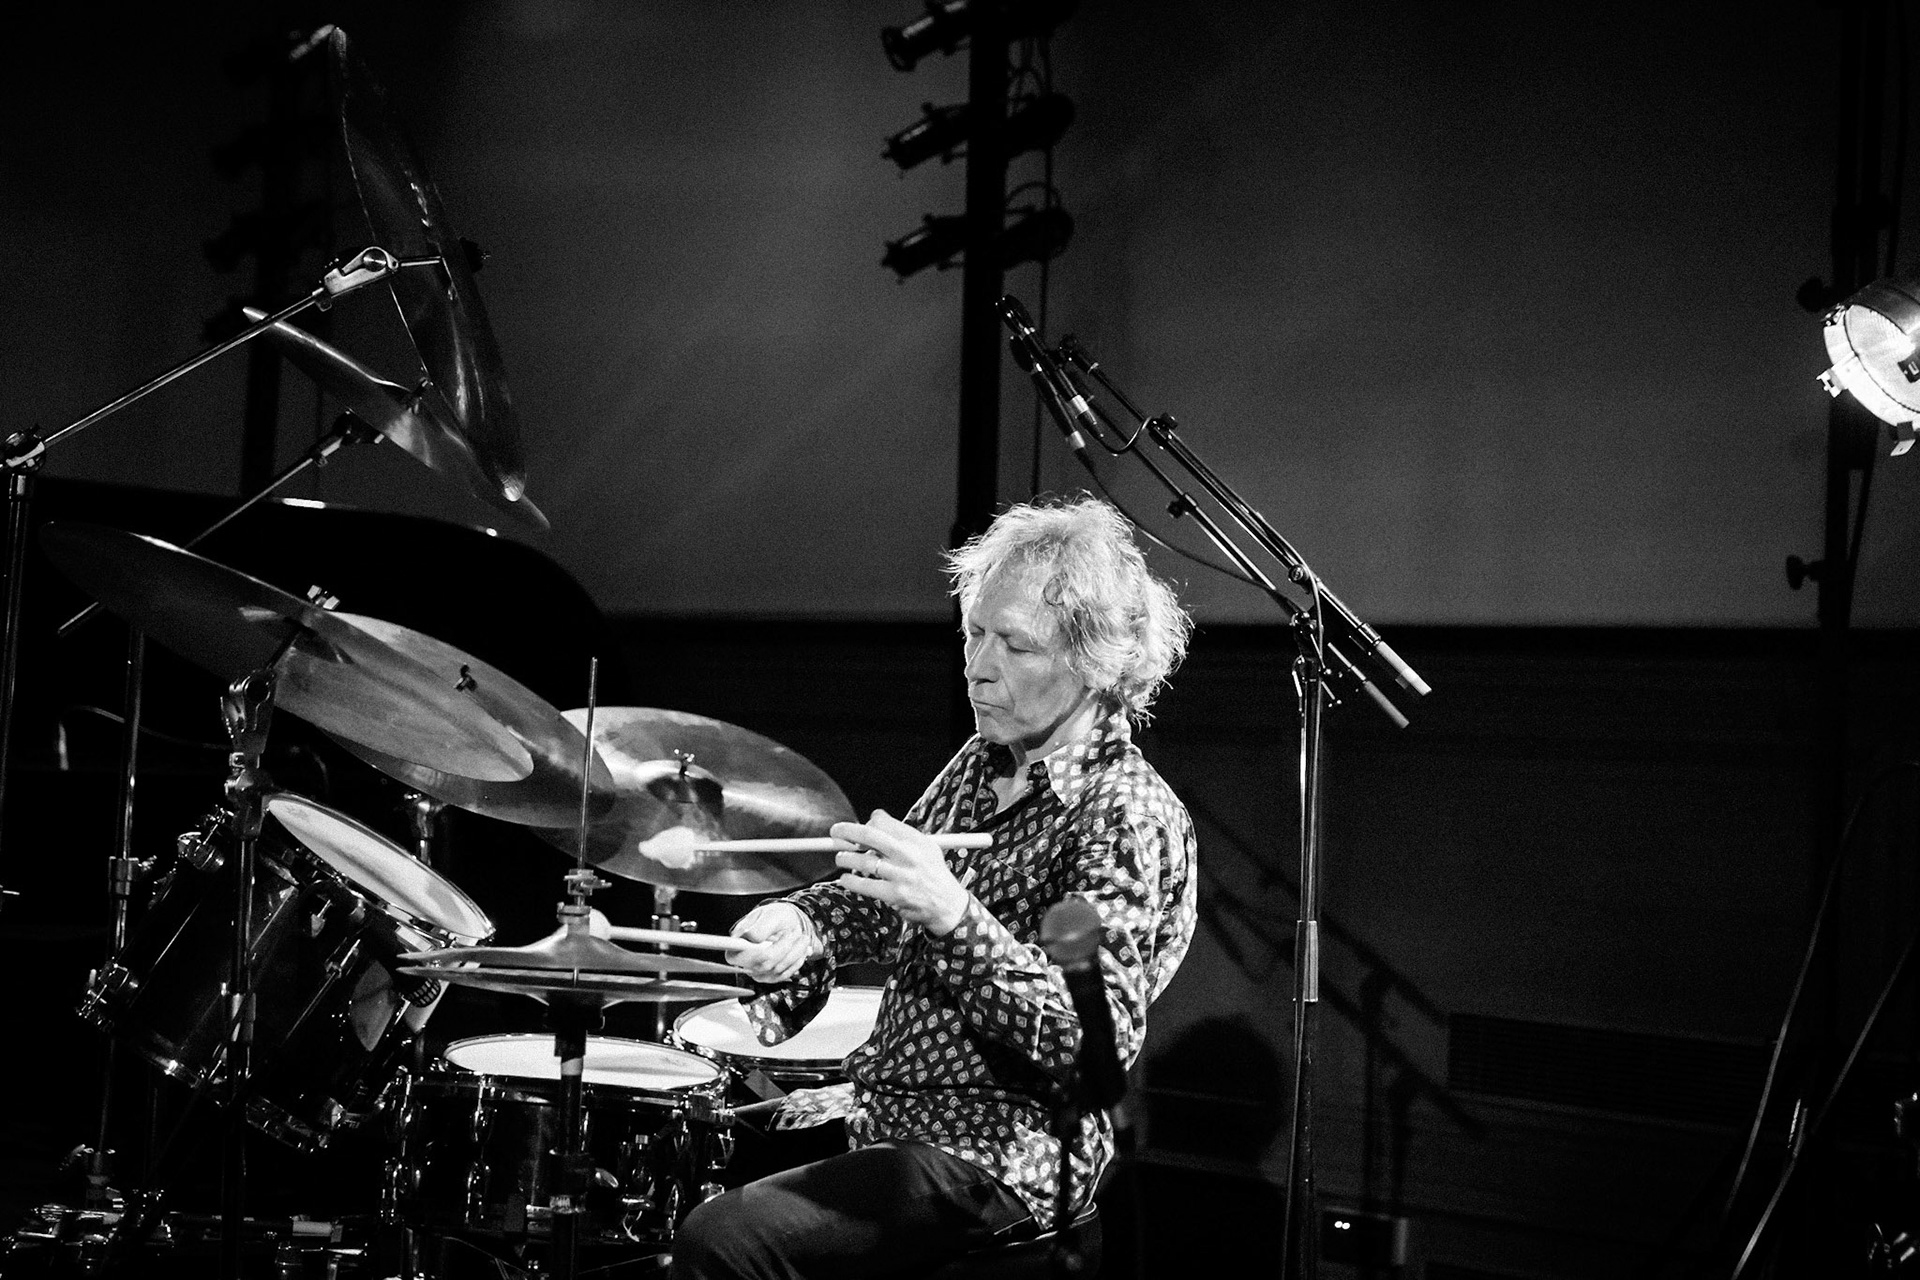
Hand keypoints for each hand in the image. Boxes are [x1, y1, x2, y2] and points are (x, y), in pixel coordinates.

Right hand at [729, 901, 819, 983]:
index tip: (777, 939)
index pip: (739, 955)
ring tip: (802, 937)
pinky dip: (797, 960)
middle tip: (797, 931)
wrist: (785, 924)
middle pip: (764, 963)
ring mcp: (756, 972)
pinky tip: (801, 949)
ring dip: (795, 952)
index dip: (757, 950)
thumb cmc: (774, 917)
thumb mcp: (769, 915)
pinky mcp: (770, 978)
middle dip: (785, 946)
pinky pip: (785, 974)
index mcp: (736, 944)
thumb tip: (751, 938)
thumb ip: (760, 927)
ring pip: (777, 969)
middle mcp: (743, 962)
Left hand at [833, 810, 971, 935]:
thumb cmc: (932, 875)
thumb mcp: (926, 848)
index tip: (858, 829)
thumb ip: (901, 834)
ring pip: (864, 860)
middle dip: (847, 831)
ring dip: (846, 858)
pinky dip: (850, 881)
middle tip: (835, 832)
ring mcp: (901, 875)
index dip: (867, 823)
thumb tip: (874, 818)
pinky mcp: (894, 894)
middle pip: (870, 835)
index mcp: (915, 840)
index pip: (883, 822)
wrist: (947, 905)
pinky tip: (846, 879)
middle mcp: (908, 854)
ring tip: (841, 858)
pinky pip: (864, 884)